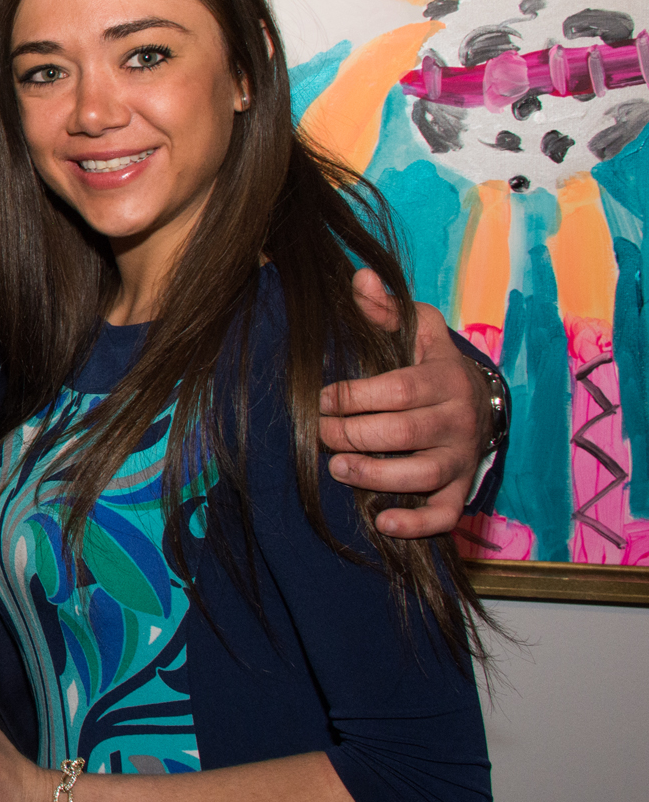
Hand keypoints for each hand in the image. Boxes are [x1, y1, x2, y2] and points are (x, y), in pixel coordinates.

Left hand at [318, 270, 492, 537]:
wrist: (480, 401)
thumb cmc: (433, 363)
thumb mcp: (418, 329)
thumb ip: (386, 308)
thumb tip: (359, 277)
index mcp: (443, 378)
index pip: (398, 389)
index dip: (354, 395)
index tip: (322, 398)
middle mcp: (457, 419)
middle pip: (403, 433)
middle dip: (353, 435)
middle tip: (320, 434)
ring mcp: (461, 457)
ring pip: (422, 475)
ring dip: (376, 476)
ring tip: (338, 469)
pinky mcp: (461, 488)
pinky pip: (446, 514)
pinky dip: (418, 524)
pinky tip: (383, 522)